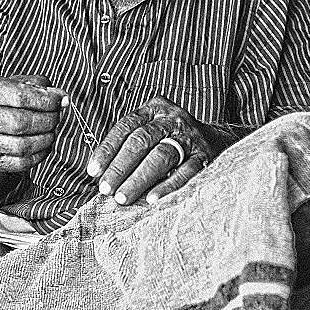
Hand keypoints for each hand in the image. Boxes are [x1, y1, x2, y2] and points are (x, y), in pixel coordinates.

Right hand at [0, 74, 66, 173]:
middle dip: (47, 121)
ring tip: (51, 131)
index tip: (61, 101)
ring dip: (45, 139)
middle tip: (57, 117)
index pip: (20, 97)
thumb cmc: (9, 100)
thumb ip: (43, 87)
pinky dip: (40, 155)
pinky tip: (45, 145)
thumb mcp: (22, 83)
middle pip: (21, 123)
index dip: (46, 100)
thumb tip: (63, 99)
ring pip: (22, 146)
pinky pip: (21, 163)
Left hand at [86, 96, 213, 204]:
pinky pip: (185, 172)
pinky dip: (168, 186)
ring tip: (123, 197)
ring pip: (161, 156)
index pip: (125, 127)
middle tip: (106, 189)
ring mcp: (190, 137)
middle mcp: (171, 119)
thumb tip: (100, 175)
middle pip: (141, 141)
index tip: (93, 172)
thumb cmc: (170, 140)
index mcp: (154, 109)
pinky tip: (153, 199)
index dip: (107, 150)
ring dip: (139, 179)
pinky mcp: (205, 156)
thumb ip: (128, 145)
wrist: (216, 140)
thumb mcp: (151, 131)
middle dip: (120, 167)